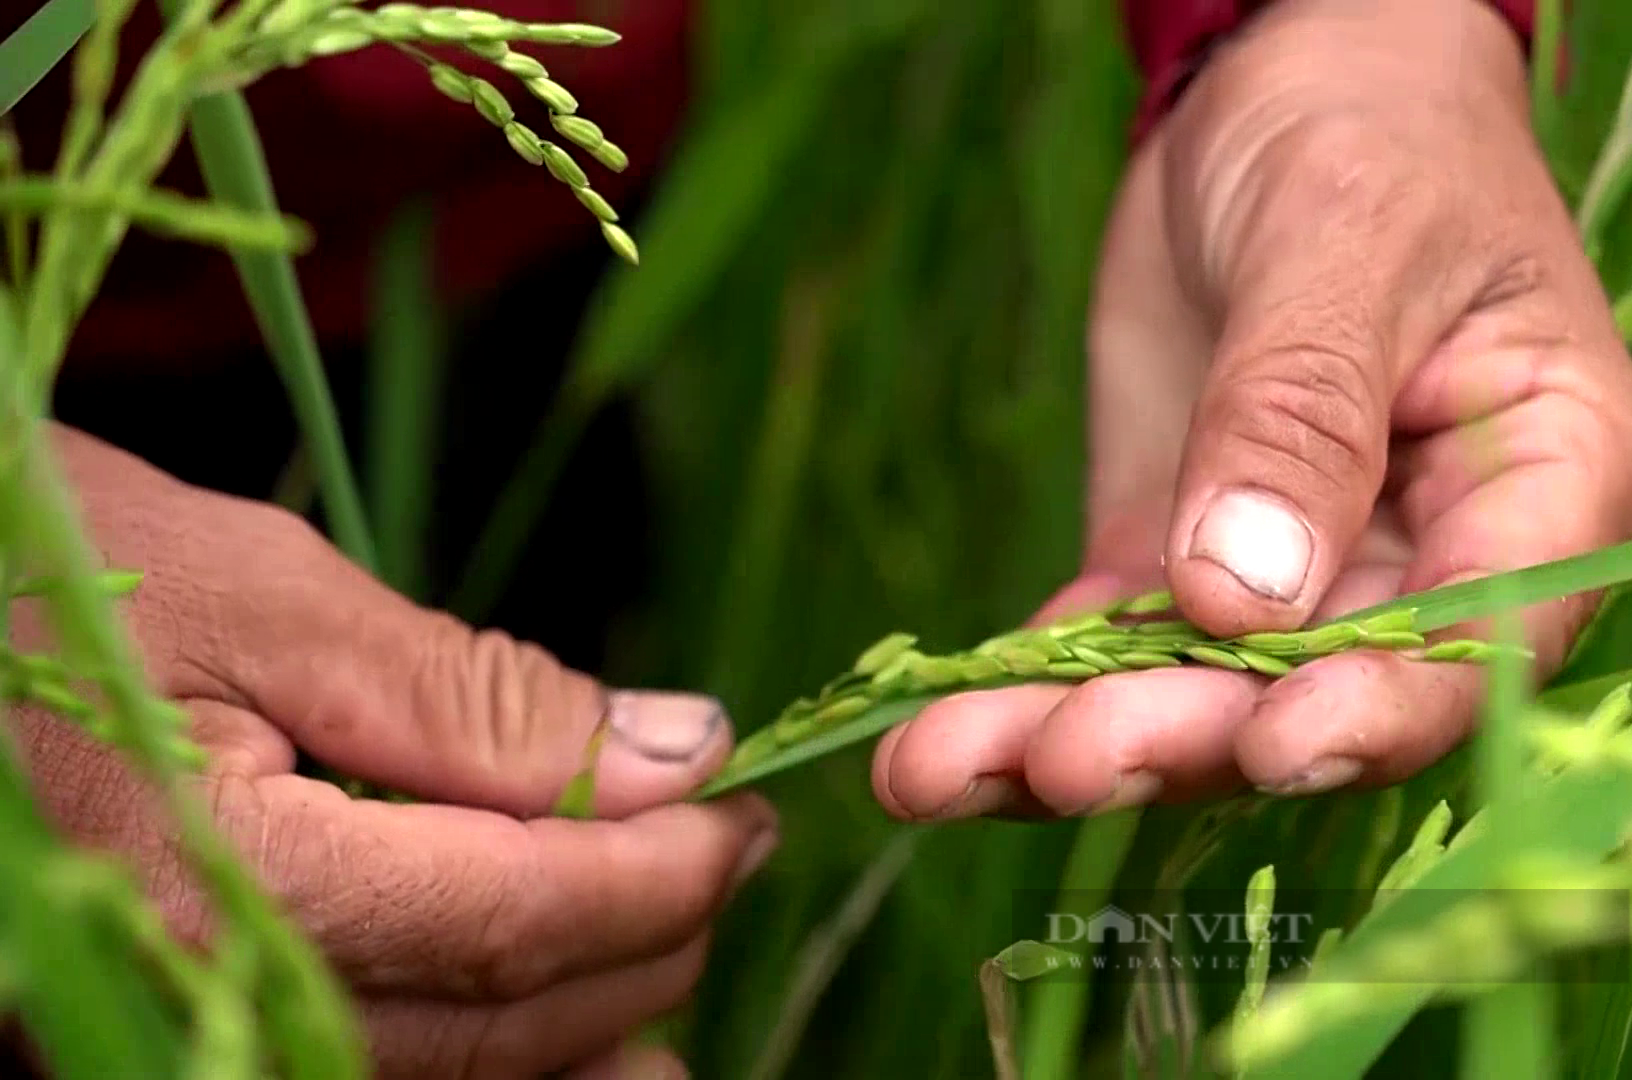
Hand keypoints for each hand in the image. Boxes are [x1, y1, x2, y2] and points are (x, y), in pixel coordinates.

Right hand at [10, 426, 776, 1078]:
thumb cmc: (61, 582)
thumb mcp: (271, 597)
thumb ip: (473, 696)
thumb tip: (674, 750)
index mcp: (236, 884)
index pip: (521, 915)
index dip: (662, 869)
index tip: (746, 801)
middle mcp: (213, 1002)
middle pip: (507, 1015)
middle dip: (652, 932)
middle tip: (736, 841)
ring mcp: (192, 1039)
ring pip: (458, 1073)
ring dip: (595, 1014)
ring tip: (686, 935)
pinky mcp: (186, 1030)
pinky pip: (383, 1072)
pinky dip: (501, 1051)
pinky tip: (583, 1028)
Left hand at [872, 0, 1631, 819]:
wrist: (1275, 99)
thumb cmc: (1365, 137)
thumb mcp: (1344, 241)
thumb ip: (1302, 411)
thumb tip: (1244, 595)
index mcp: (1522, 489)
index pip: (1472, 640)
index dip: (1377, 710)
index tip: (1268, 742)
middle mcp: (1407, 563)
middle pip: (1304, 696)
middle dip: (1183, 739)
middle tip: (1066, 760)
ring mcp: (1278, 576)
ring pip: (1180, 694)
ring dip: (1064, 743)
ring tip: (935, 773)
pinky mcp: (1167, 558)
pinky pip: (1097, 645)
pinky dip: (1018, 692)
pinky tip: (927, 742)